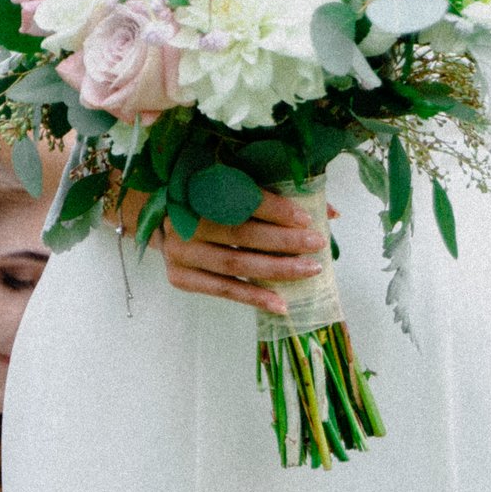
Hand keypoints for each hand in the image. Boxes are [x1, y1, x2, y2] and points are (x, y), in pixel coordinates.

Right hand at [155, 188, 329, 316]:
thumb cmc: (208, 201)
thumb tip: (331, 213)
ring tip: (309, 271)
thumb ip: (278, 196)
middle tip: (317, 245)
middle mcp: (185, 220)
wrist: (158, 219)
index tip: (308, 219)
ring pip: (235, 264)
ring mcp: (180, 251)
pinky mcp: (180, 277)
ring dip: (276, 270)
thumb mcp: (235, 188)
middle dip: (284, 241)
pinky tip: (281, 303)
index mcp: (197, 188)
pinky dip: (254, 298)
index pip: (242, 200)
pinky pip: (223, 290)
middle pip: (242, 233)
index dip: (276, 210)